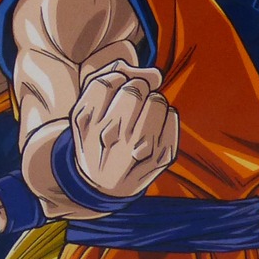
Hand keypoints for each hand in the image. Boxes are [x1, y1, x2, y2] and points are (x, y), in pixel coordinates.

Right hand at [68, 63, 179, 201]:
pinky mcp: (162, 159)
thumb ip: (113, 75)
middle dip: (137, 87)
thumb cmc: (96, 133)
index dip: (116, 79)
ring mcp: (138, 153)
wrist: (101, 184)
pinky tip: (155, 127)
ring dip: (153, 100)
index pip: (108, 82)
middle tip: (132, 100)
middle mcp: (109, 140)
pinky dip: (167, 115)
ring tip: (145, 113)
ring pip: (157, 101)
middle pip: (134, 90)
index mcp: (85, 123)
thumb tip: (157, 74)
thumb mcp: (87, 106)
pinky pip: (173, 116)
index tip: (114, 91)